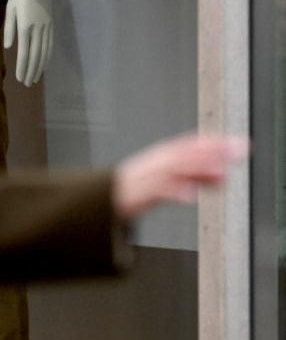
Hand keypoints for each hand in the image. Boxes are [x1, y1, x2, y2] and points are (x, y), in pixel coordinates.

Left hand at [3, 0, 53, 86]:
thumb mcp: (9, 10)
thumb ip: (9, 29)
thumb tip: (7, 48)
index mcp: (26, 27)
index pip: (24, 53)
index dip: (22, 67)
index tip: (20, 78)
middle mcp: (38, 31)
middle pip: (35, 56)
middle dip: (31, 71)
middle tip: (27, 84)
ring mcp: (47, 29)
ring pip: (44, 53)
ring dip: (39, 68)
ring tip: (35, 79)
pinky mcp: (52, 27)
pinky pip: (50, 46)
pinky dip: (47, 58)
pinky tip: (44, 65)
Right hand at [112, 132, 249, 219]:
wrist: (101, 197)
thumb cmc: (136, 187)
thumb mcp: (169, 179)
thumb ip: (195, 177)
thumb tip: (224, 176)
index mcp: (162, 156)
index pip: (191, 144)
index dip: (214, 142)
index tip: (237, 143)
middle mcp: (156, 162)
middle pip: (187, 153)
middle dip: (213, 151)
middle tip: (238, 151)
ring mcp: (146, 177)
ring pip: (174, 168)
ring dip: (198, 168)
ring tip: (220, 171)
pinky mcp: (136, 194)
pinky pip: (156, 192)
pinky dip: (173, 192)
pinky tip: (189, 196)